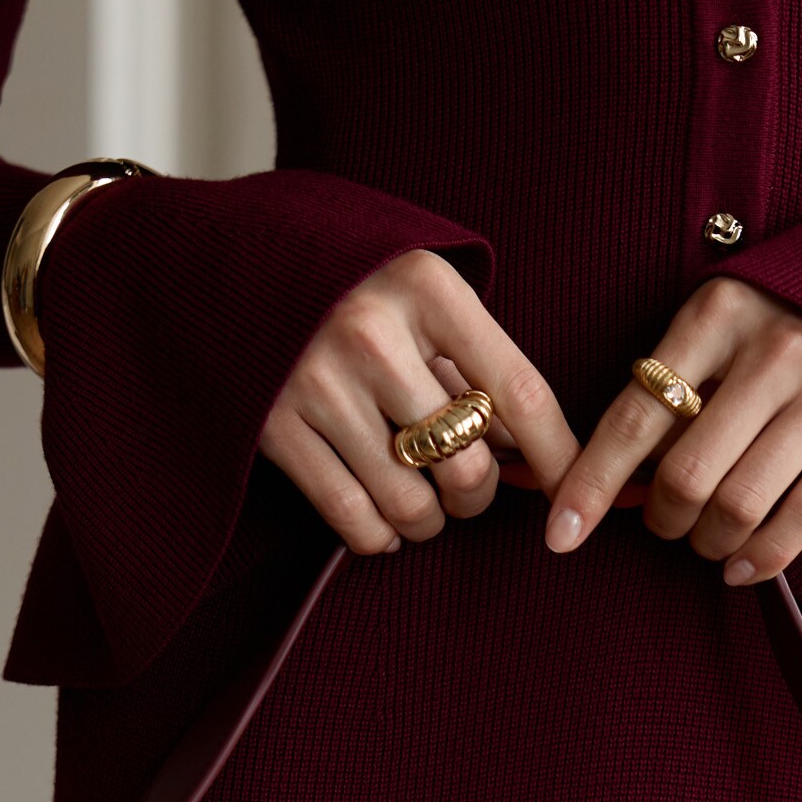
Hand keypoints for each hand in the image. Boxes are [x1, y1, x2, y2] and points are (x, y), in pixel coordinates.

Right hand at [259, 249, 578, 553]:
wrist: (225, 263)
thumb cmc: (350, 288)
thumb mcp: (419, 297)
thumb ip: (476, 364)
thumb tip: (535, 459)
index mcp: (426, 288)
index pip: (519, 392)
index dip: (558, 458)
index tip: (576, 495)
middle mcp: (372, 333)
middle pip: (468, 464)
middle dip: (478, 496)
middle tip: (465, 488)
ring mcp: (317, 382)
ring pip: (411, 505)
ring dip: (428, 523)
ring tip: (422, 506)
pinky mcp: (273, 426)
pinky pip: (353, 520)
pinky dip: (378, 538)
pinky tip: (382, 524)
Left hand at [544, 277, 801, 584]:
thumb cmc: (783, 317)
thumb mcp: (720, 324)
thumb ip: (669, 389)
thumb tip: (613, 479)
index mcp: (718, 315)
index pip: (633, 417)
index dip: (590, 486)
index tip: (559, 536)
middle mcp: (775, 352)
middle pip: (686, 476)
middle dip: (661, 520)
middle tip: (664, 521)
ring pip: (739, 506)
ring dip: (707, 543)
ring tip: (704, 538)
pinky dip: (762, 560)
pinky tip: (740, 568)